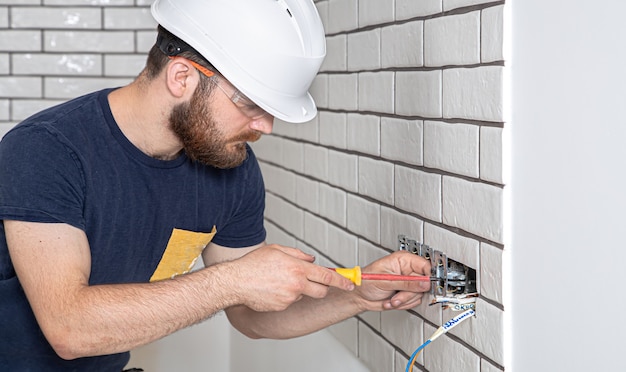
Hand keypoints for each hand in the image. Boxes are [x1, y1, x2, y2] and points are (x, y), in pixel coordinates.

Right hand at [224, 244, 354, 311]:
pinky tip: (273, 289)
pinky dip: (285, 296)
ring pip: (303, 295)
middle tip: (314, 282)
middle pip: (321, 291)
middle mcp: (296, 284)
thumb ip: (298, 254)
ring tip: (280, 281)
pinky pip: (290, 301)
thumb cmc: (253, 264)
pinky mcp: (282, 306)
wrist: (236, 282)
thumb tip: (311, 260)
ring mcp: (289, 297)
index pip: (327, 276)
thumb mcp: (277, 250)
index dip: (341, 281)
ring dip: (299, 290)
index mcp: (298, 268)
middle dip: (322, 288)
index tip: (350, 283)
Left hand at [355, 251, 430, 310]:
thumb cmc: (366, 281)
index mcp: (403, 260)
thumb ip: (406, 283)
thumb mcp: (386, 281)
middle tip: (397, 295)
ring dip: (404, 300)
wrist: (360, 296)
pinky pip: (414, 301)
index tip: (424, 286)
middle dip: (409, 293)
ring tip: (392, 298)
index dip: (427, 277)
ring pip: (419, 294)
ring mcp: (408, 282)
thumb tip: (424, 283)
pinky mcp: (407, 293)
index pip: (425, 266)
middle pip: (424, 283)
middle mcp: (407, 270)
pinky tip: (393, 301)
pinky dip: (403, 304)